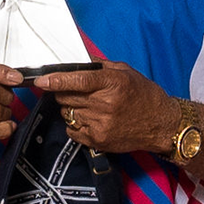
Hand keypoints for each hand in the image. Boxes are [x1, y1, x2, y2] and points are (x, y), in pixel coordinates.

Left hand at [37, 61, 178, 155]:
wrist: (161, 124)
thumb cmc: (144, 96)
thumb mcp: (125, 72)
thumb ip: (100, 67)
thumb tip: (76, 63)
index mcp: (113, 84)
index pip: (78, 80)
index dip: (56, 80)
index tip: (41, 80)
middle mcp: (106, 104)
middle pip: (67, 97)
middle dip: (63, 92)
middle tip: (74, 91)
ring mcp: (101, 124)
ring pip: (68, 113)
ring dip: (71, 108)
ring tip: (89, 106)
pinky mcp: (98, 140)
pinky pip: (72, 130)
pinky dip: (76, 123)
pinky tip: (91, 119)